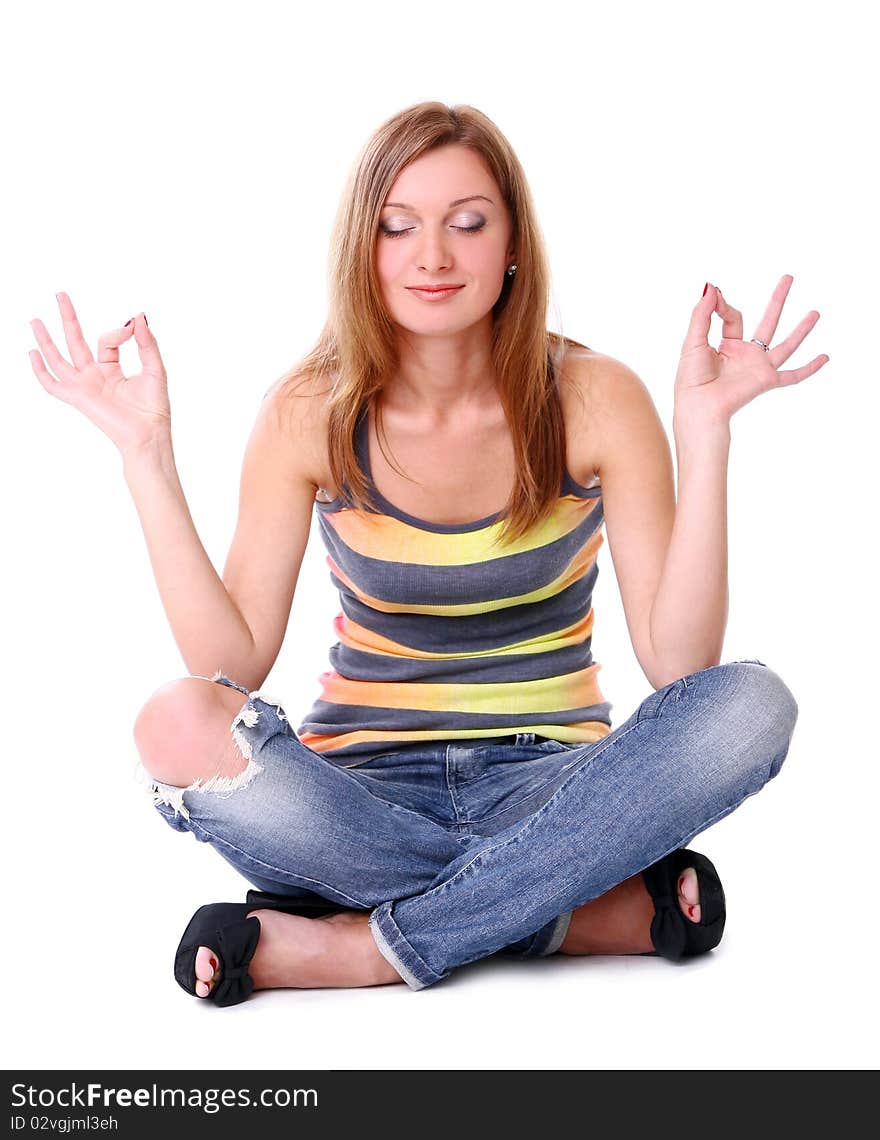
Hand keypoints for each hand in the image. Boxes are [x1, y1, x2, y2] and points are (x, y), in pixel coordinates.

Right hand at [29, 292, 171, 454]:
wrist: (149, 434)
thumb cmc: (154, 408)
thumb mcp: (154, 368)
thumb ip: (146, 342)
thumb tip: (138, 316)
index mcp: (111, 370)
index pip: (106, 341)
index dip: (118, 331)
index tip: (131, 329)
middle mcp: (95, 376)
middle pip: (76, 342)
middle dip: (68, 318)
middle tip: (60, 294)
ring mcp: (84, 386)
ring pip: (59, 359)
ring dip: (46, 340)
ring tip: (35, 320)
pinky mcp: (78, 398)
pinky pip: (53, 385)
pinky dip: (41, 371)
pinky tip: (32, 354)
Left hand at [673, 275, 828, 428]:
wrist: (699, 404)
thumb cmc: (691, 377)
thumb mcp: (694, 340)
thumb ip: (702, 313)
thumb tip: (711, 286)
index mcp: (727, 346)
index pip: (734, 317)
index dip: (724, 306)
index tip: (717, 298)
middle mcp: (745, 355)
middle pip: (767, 322)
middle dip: (777, 300)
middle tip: (788, 278)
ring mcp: (758, 367)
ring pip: (786, 345)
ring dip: (801, 329)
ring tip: (815, 313)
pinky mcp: (766, 380)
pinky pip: (793, 375)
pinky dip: (809, 368)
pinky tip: (825, 358)